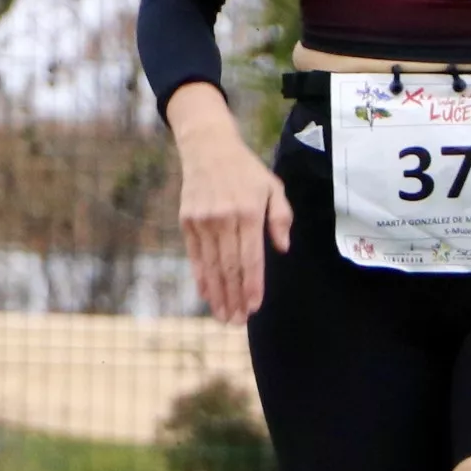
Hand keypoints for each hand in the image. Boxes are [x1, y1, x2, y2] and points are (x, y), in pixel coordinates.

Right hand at [170, 89, 291, 323]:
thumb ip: (280, 218)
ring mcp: (203, 221)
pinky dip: (201, 278)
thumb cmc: (246, 171)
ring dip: (218, 295)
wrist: (208, 147)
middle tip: (238, 322)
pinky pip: (195, 256)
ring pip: (211, 266)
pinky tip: (207, 295)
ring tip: (224, 317)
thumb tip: (282, 249)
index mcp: (248, 212)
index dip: (252, 285)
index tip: (254, 306)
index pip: (251, 257)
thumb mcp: (272, 187)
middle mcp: (224, 218)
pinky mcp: (187, 221)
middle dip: (234, 298)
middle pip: (230, 267)